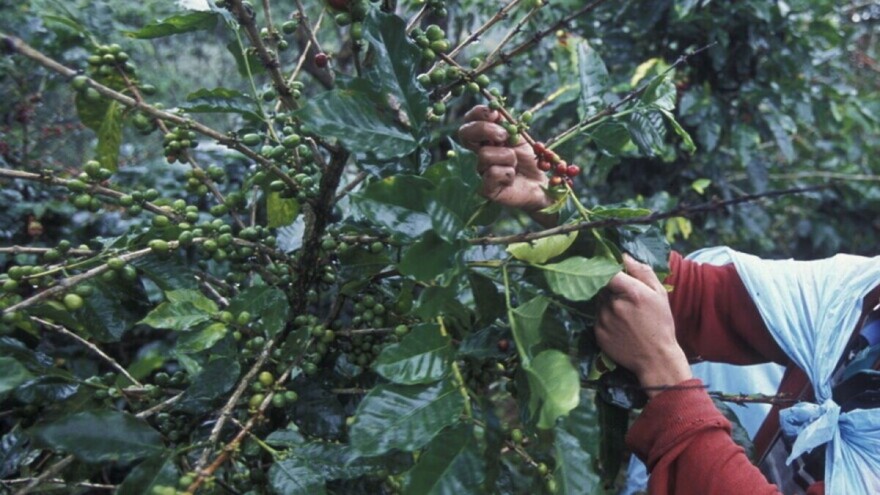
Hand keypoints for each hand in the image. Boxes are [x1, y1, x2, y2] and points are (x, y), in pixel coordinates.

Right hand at [457, 105, 553, 221]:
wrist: (540, 184)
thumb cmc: (530, 160)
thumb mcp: (520, 137)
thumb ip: (507, 124)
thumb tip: (494, 111)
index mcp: (485, 139)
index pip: (470, 121)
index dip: (478, 114)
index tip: (495, 114)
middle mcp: (478, 153)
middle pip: (465, 133)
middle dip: (485, 129)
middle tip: (503, 136)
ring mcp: (479, 171)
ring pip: (484, 155)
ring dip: (507, 157)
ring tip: (515, 164)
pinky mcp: (485, 189)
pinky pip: (492, 173)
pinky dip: (508, 173)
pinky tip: (511, 178)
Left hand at [595, 255, 691, 397]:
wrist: (656, 359)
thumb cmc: (660, 324)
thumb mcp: (659, 294)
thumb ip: (642, 271)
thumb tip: (624, 256)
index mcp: (630, 292)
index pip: (608, 270)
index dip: (609, 270)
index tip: (614, 273)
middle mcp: (613, 304)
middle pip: (603, 286)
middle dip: (612, 289)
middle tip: (627, 300)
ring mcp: (603, 319)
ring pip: (599, 302)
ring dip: (608, 304)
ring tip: (626, 316)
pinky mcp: (597, 332)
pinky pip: (597, 317)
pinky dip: (605, 318)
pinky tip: (620, 327)